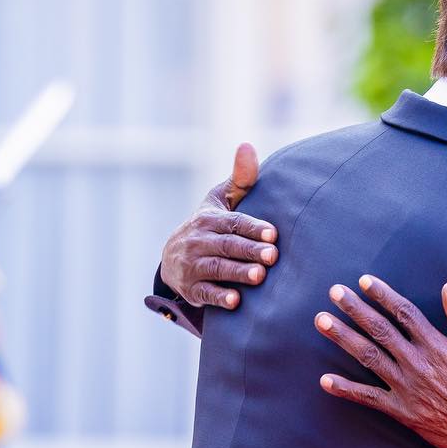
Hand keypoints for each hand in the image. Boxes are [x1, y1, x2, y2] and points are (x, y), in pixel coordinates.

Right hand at [159, 143, 278, 308]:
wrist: (174, 259)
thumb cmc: (209, 226)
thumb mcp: (219, 201)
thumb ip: (240, 179)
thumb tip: (248, 145)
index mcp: (209, 218)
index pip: (233, 222)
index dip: (252, 227)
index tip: (273, 233)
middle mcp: (198, 240)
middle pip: (226, 245)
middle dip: (249, 250)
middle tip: (272, 256)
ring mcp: (193, 265)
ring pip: (217, 268)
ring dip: (237, 273)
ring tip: (259, 276)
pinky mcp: (191, 289)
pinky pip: (205, 293)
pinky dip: (219, 297)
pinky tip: (236, 301)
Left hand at [315, 277, 446, 447]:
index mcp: (438, 346)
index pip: (404, 312)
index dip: (382, 294)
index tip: (364, 280)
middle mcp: (418, 364)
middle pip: (379, 329)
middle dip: (354, 308)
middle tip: (334, 292)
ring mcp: (407, 388)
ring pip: (368, 357)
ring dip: (342, 337)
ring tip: (321, 322)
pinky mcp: (404, 412)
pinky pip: (369, 399)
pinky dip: (346, 390)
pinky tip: (325, 381)